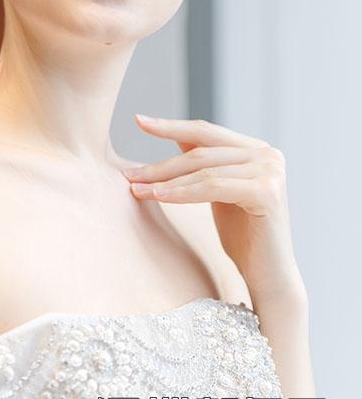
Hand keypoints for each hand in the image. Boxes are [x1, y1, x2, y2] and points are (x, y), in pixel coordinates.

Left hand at [123, 115, 305, 301]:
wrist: (269, 277)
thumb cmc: (243, 237)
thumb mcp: (220, 191)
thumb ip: (206, 162)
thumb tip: (174, 135)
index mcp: (257, 149)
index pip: (206, 132)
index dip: (171, 127)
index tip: (139, 121)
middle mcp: (268, 154)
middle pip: (201, 151)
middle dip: (161, 164)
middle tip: (128, 173)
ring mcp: (270, 170)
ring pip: (203, 169)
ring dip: (165, 179)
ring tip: (136, 189)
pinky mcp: (267, 191)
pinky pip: (213, 187)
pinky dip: (182, 192)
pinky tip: (158, 196)